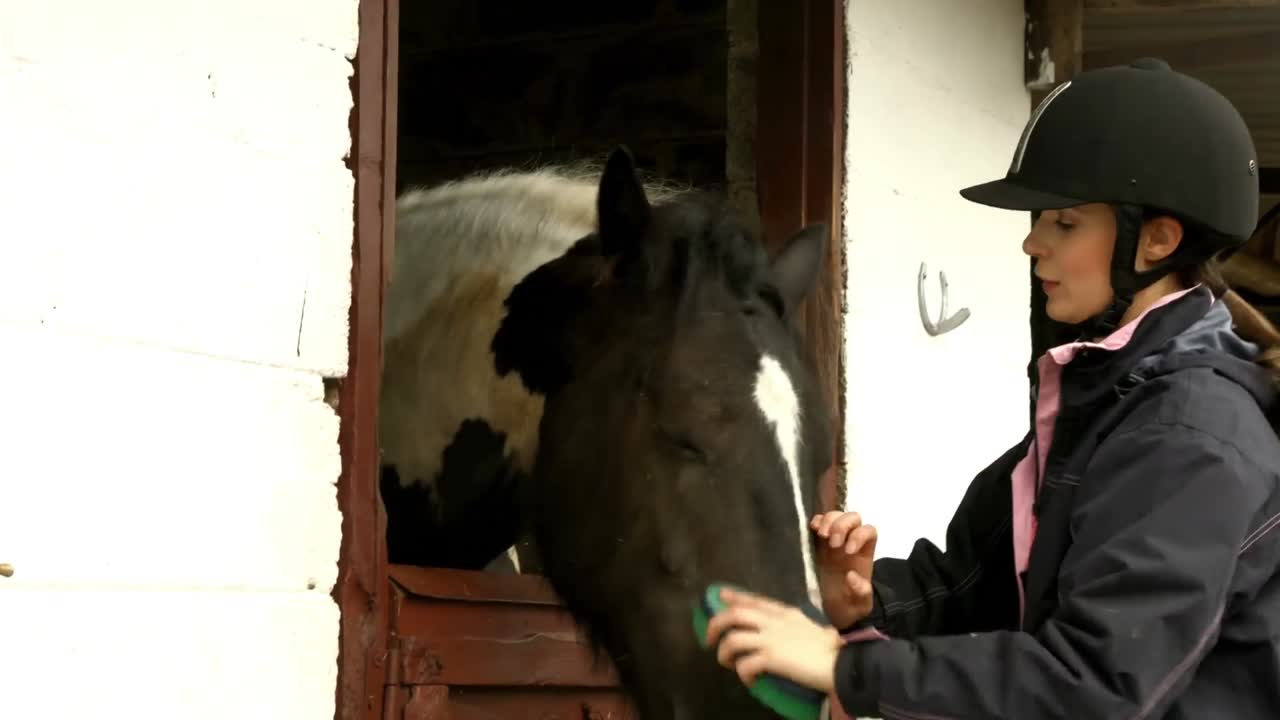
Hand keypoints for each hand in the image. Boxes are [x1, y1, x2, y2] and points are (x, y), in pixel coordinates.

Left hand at [703, 586, 841, 693]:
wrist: (842, 662)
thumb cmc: (831, 648)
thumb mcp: (810, 627)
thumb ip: (793, 626)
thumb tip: (783, 634)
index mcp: (785, 613)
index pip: (754, 600)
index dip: (735, 597)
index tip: (721, 595)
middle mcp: (774, 622)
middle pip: (734, 615)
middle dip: (715, 625)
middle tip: (709, 639)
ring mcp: (771, 639)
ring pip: (733, 639)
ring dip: (724, 653)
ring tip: (727, 663)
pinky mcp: (772, 658)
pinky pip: (745, 665)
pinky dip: (742, 673)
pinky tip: (749, 679)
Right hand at [811, 511, 876, 628]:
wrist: (832, 611)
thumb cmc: (849, 606)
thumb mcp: (860, 604)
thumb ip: (861, 592)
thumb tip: (852, 576)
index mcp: (864, 554)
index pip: (869, 531)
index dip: (859, 535)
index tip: (848, 551)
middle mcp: (850, 542)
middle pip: (853, 518)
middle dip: (842, 525)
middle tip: (833, 542)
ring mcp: (833, 540)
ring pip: (836, 516)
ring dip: (829, 521)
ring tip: (822, 535)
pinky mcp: (817, 542)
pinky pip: (818, 522)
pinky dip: (816, 521)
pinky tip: (811, 530)